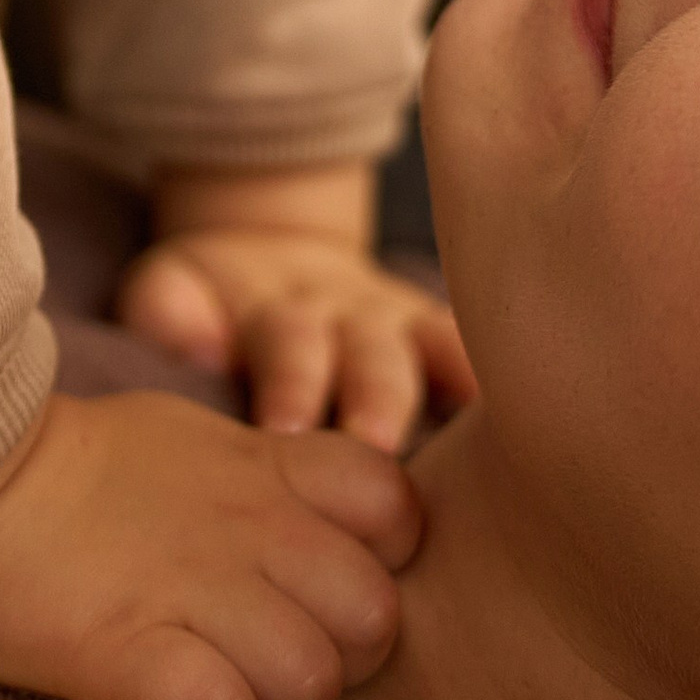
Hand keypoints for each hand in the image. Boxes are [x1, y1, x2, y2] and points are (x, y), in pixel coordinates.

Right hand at [0, 386, 415, 699]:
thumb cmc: (69, 466)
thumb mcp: (194, 442)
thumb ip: (271, 481)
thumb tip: (321, 525)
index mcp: (266, 469)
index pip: (396, 514)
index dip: (378, 565)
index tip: (323, 588)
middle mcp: (250, 528)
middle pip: (374, 621)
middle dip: (339, 664)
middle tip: (273, 667)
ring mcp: (195, 591)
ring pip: (312, 686)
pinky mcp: (132, 656)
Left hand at [120, 222, 475, 449]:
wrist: (266, 256)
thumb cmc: (206, 305)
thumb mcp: (169, 290)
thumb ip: (168, 311)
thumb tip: (195, 345)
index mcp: (277, 308)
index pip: (287, 344)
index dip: (291, 385)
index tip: (285, 429)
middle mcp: (348, 312)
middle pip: (367, 354)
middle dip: (375, 397)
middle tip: (376, 444)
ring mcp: (400, 324)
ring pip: (428, 354)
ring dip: (448, 398)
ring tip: (463, 443)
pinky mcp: (437, 337)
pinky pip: (472, 355)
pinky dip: (490, 380)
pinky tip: (532, 419)